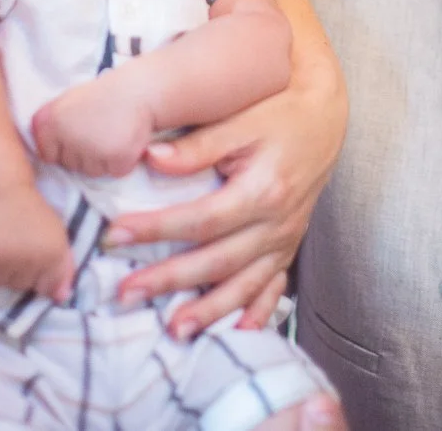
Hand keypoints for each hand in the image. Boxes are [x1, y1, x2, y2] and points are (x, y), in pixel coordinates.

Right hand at [0, 185, 74, 301]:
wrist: (2, 190)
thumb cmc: (31, 213)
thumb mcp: (57, 236)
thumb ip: (63, 269)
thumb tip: (60, 298)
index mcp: (54, 255)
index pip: (48, 288)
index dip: (40, 272)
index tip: (34, 252)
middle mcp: (30, 261)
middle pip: (20, 286)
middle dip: (18, 270)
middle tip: (15, 243)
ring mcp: (2, 261)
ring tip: (0, 242)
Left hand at [32, 74, 156, 178]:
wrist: (139, 89)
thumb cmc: (101, 98)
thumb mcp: (66, 104)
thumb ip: (50, 128)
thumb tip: (41, 158)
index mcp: (47, 121)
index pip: (47, 156)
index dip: (64, 148)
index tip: (79, 131)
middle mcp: (65, 134)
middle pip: (69, 166)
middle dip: (84, 155)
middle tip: (100, 129)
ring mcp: (90, 147)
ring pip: (91, 172)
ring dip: (102, 159)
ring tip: (112, 132)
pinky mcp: (115, 158)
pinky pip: (113, 171)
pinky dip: (121, 162)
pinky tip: (125, 139)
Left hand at [102, 71, 345, 339]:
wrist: (324, 115)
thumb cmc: (278, 110)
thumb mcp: (240, 118)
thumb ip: (198, 145)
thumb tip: (150, 159)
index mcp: (263, 190)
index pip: (201, 219)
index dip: (156, 230)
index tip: (116, 236)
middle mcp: (278, 222)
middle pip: (218, 260)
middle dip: (170, 280)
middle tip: (126, 293)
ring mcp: (287, 238)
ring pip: (244, 284)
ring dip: (209, 310)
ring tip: (174, 329)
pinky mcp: (290, 244)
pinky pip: (273, 287)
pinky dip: (256, 311)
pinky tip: (237, 330)